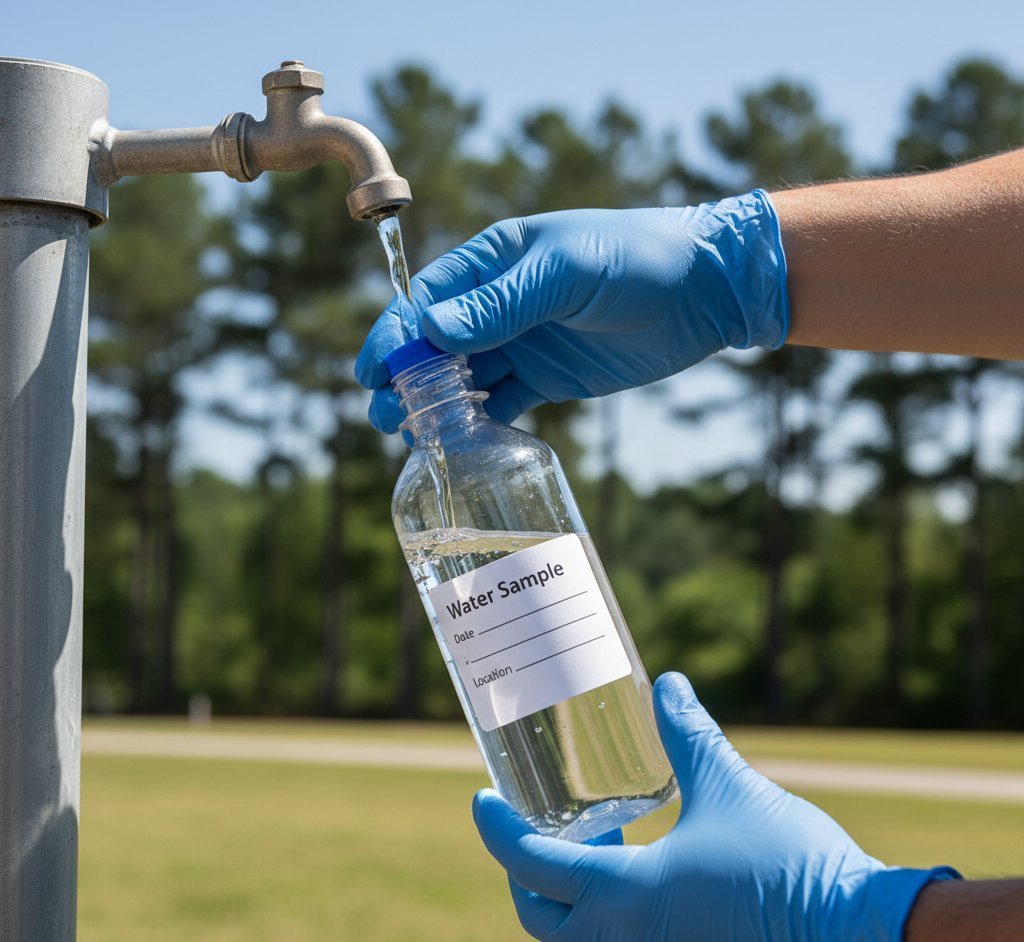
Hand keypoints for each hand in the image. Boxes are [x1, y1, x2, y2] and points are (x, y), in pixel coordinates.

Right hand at [355, 192, 789, 432]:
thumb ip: (502, 302)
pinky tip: (461, 442)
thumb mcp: (567, 273)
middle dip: (405, 377)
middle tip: (383, 414)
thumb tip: (433, 331)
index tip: (372, 371)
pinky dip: (479, 421)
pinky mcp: (549, 376)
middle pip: (435, 343)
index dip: (395, 335)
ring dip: (434, 405)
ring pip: (463, 377)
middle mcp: (501, 302)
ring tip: (410, 435)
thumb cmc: (637, 260)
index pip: (428, 299)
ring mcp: (524, 340)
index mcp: (494, 260)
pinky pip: (502, 401)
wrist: (705, 290)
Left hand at [473, 673, 957, 941]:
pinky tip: (642, 874)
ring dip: (571, 895)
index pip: (532, 866)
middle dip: (529, 873)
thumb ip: (688, 733)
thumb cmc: (790, 864)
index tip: (481, 800)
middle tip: (539, 824)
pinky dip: (609, 915)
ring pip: (580, 941)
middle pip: (542, 919)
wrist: (861, 933)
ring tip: (599, 840)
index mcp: (628, 900)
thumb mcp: (729, 787)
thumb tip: (667, 685)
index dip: (498, 830)